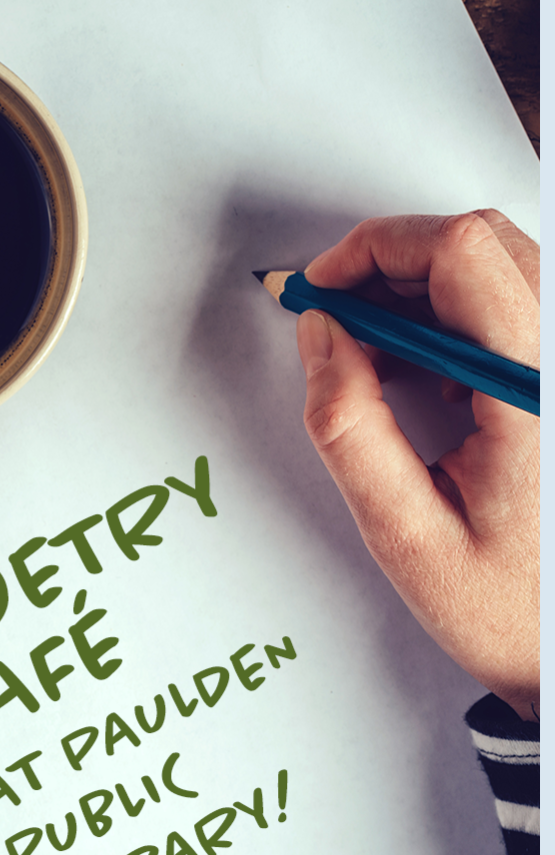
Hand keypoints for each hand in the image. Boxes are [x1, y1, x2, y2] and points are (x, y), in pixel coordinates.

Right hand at [295, 211, 538, 720]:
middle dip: (391, 261)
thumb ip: (350, 426)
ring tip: (372, 349)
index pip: (460, 255)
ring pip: (498, 266)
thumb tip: (321, 337)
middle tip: (339, 311)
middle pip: (480, 244)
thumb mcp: (403, 532)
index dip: (375, 250)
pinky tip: (419, 368)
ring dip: (420, 288)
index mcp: (535, 398)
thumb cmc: (513, 610)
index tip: (324, 287)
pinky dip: (450, 317)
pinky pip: (512, 306)